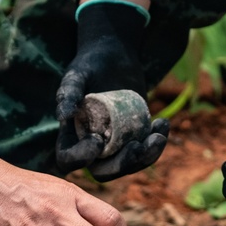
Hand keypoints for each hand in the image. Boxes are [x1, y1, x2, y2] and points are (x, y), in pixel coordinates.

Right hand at [55, 0, 167, 177]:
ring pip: (129, 164)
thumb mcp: (77, 75)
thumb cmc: (90, 64)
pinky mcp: (135, 135)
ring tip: (158, 136)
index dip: (82, 158)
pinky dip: (156, 142)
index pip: (69, 160)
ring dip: (146, 157)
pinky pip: (145, 150)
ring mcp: (116, 143)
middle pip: (103, 171)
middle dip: (122, 165)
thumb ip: (68, 93)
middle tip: (137, 146)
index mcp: (71, 136)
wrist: (114, 54)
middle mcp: (92, 145)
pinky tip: (163, 123)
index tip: (97, 139)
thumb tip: (62, 117)